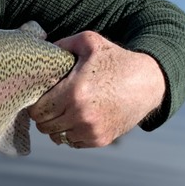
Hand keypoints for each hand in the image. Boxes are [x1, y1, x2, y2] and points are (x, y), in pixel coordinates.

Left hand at [28, 31, 165, 147]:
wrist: (149, 82)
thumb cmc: (117, 60)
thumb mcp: (90, 42)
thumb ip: (63, 43)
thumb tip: (42, 50)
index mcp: (74, 92)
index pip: (38, 109)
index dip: (36, 103)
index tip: (42, 96)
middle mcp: (81, 115)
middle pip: (44, 126)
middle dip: (44, 116)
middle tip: (51, 105)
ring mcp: (91, 130)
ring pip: (57, 137)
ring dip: (57, 126)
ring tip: (63, 112)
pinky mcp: (101, 139)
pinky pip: (73, 143)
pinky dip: (72, 134)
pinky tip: (77, 120)